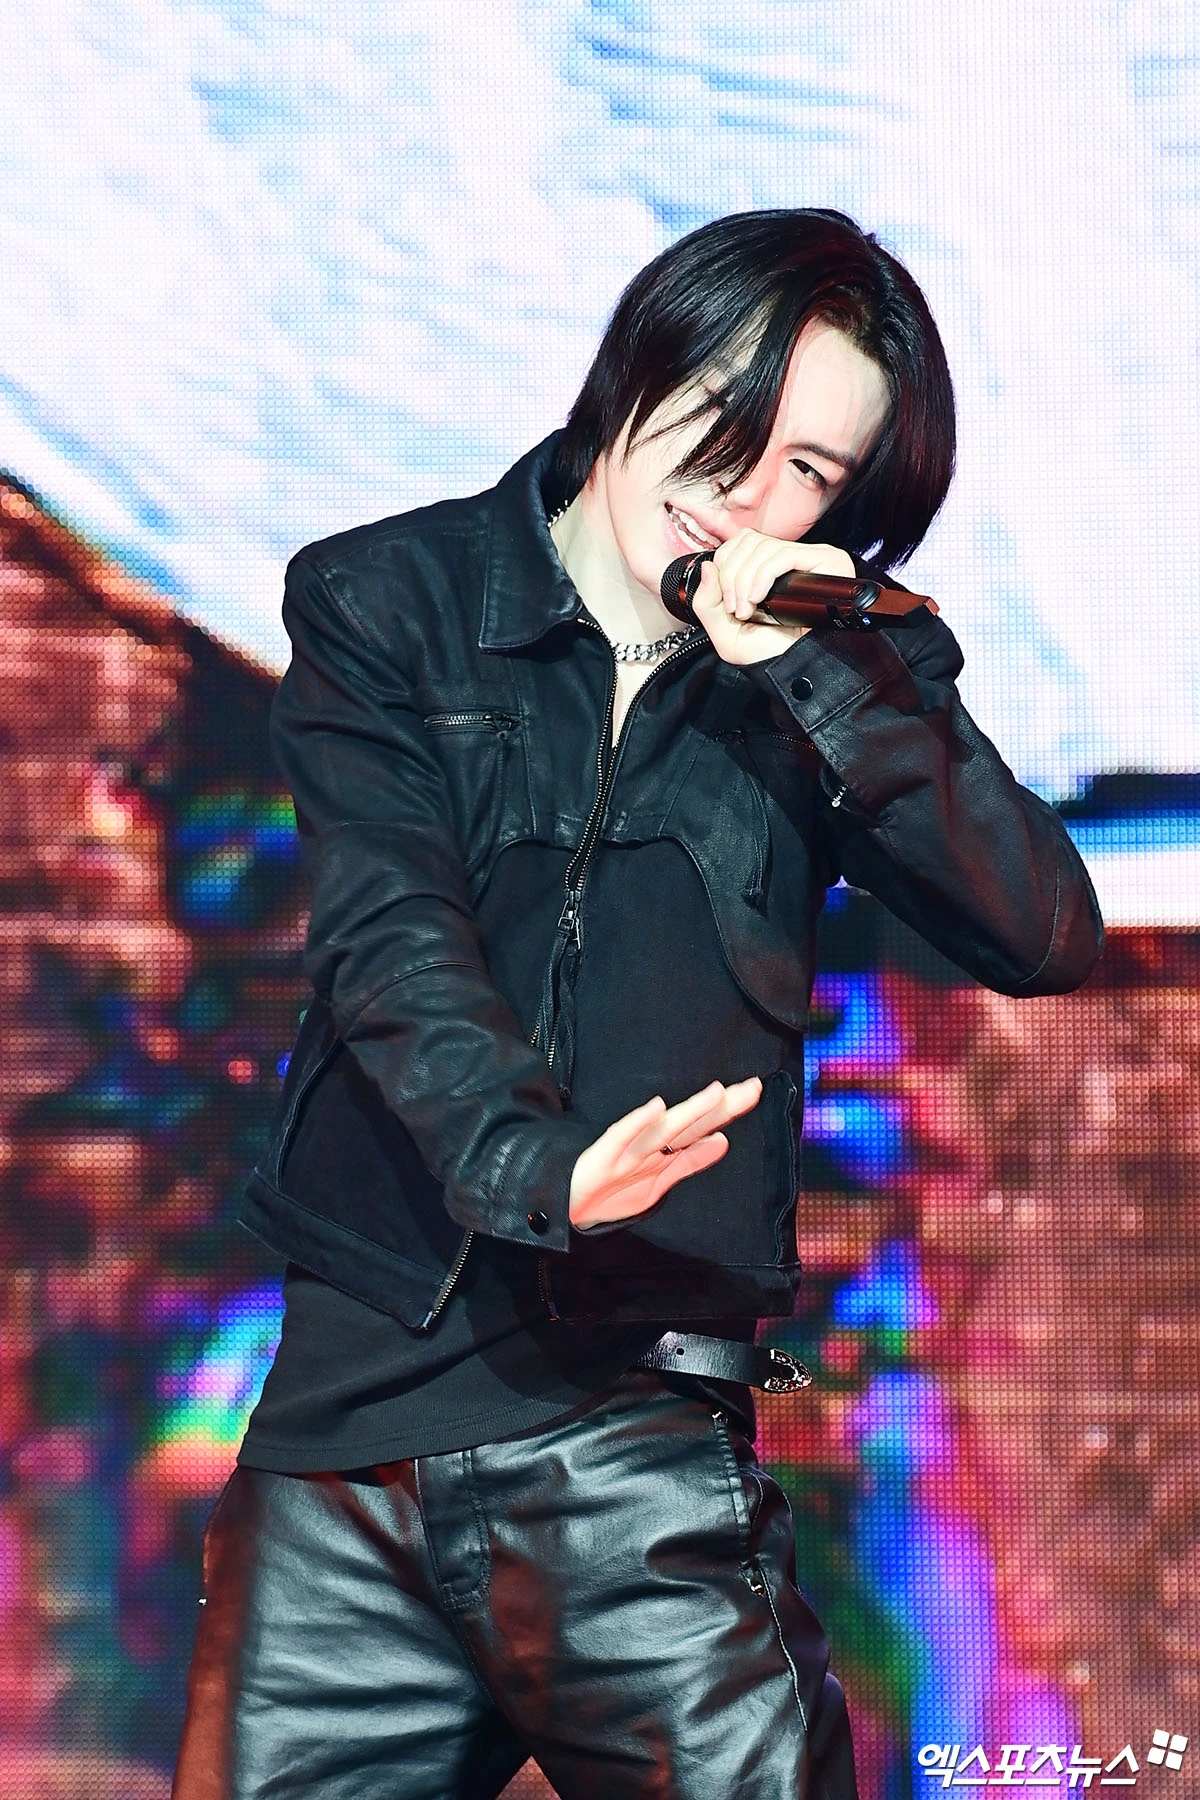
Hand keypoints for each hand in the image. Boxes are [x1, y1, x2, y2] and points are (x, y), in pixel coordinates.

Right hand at [568, 1076, 762, 1230]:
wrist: (565, 1206)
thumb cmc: (613, 1191)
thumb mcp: (660, 1181)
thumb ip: (690, 1160)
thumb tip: (724, 1140)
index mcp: (664, 1150)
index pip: (702, 1126)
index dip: (729, 1109)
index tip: (756, 1089)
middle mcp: (650, 1144)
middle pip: (691, 1122)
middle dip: (721, 1105)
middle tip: (754, 1086)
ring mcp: (628, 1150)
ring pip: (665, 1128)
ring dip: (690, 1111)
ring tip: (718, 1093)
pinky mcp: (602, 1156)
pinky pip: (622, 1137)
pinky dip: (639, 1122)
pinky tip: (656, 1108)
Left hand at [690, 529, 855, 665]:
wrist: (799, 672)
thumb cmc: (770, 655)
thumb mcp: (725, 632)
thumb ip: (706, 601)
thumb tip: (707, 565)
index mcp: (768, 569)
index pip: (741, 542)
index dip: (725, 566)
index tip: (727, 604)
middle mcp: (789, 560)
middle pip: (748, 540)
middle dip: (731, 576)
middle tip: (735, 610)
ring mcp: (809, 558)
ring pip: (763, 546)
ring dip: (744, 580)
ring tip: (748, 610)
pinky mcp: (825, 560)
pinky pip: (783, 554)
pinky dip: (762, 575)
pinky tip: (759, 599)